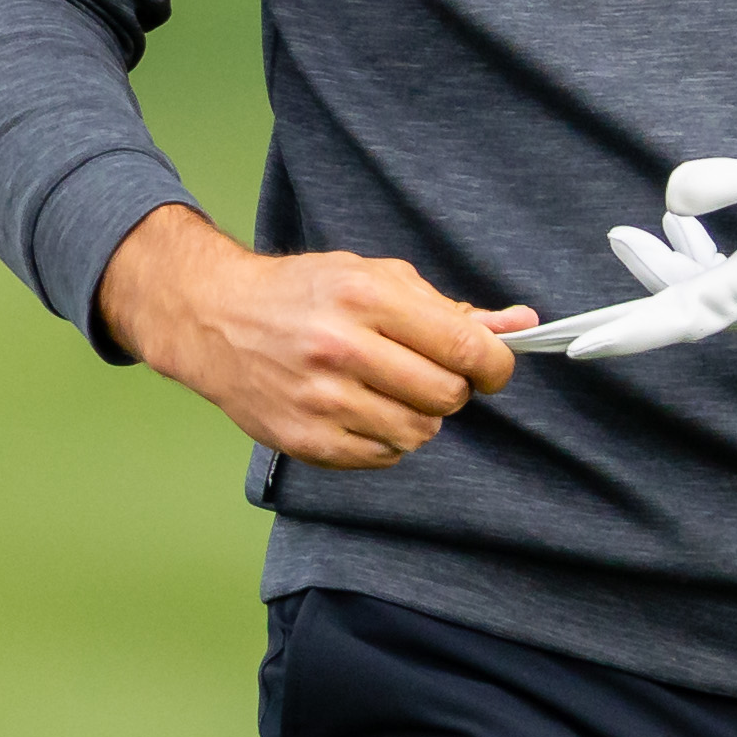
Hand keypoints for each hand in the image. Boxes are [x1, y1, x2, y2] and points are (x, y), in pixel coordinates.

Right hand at [99, 208, 528, 468]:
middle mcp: (341, 348)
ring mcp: (320, 399)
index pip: (465, 348)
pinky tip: (363, 411)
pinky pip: (382, 457)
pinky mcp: (305, 439)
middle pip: (446, 396)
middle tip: (430, 374)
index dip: (495, 366)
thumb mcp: (376, 278)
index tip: (494, 369)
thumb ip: (449, 308)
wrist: (216, 318)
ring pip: (418, 432)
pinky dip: (386, 440)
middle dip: (453, 389)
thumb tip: (520, 324)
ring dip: (419, 416)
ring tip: (390, 391)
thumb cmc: (305, 294)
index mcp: (366, 298)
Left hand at [529, 95, 736, 359]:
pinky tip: (706, 236)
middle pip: (692, 306)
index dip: (628, 332)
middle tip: (610, 244)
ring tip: (646, 231)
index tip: (576, 347)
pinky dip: (719, 267)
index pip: (684, 316)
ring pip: (719, 297)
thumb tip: (676, 194)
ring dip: (679, 269)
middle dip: (644, 281)